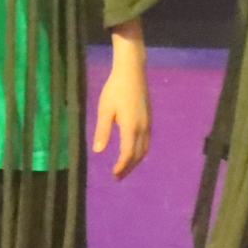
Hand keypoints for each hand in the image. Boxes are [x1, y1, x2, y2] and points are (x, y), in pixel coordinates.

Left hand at [92, 22, 150, 177]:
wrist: (132, 71)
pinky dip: (140, 150)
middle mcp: (143, 128)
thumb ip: (102, 131)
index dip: (122, 167)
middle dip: (129, 167)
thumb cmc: (115, 89)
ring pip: (145, 148)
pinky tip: (133, 150)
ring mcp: (148, 123)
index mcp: (131, 127)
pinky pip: (146, 140)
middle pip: (139, 155)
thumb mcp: (105, 109)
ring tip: (125, 166)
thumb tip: (98, 151)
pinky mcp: (149, 117)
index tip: (114, 175)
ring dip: (136, 160)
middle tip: (119, 176)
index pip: (128, 154)